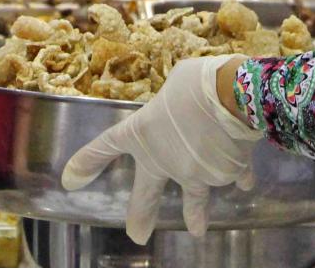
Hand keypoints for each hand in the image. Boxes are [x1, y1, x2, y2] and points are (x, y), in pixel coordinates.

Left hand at [61, 56, 260, 243]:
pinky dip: (239, 176)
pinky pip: (233, 175)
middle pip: (146, 193)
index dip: (86, 162)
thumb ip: (173, 100)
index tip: (69, 180)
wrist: (236, 98)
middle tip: (136, 234)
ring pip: (196, 197)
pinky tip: (246, 184)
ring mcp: (195, 173)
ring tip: (197, 230)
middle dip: (140, 215)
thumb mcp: (176, 80)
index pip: (106, 146)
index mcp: (142, 132)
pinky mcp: (226, 174)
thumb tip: (186, 104)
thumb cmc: (198, 82)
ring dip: (197, 215)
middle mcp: (165, 159)